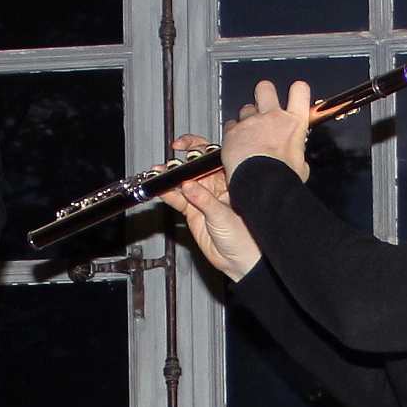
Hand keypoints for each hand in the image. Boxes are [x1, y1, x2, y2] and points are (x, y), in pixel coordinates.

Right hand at [157, 135, 261, 281]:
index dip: (196, 147)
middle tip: (170, 164)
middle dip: (180, 163)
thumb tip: (189, 186)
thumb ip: (205, 201)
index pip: (210, 156)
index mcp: (230, 179)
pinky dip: (168, 194)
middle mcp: (216, 186)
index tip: (183, 145)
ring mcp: (203, 198)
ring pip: (183, 182)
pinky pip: (178, 199)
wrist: (240, 260)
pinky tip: (162, 190)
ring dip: (170, 177)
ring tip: (159, 174)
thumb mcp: (224, 216)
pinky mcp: (193, 212)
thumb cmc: (246, 237)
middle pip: (194, 167)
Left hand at [219, 80, 311, 182]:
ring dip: (247, 118)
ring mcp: (251, 122)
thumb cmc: (283, 177)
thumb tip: (294, 158)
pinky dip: (232, 132)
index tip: (296, 93)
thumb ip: (296, 154)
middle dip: (264, 92)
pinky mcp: (233, 131)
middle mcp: (273, 117)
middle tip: (264, 102)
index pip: (300, 91)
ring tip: (249, 134)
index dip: (298, 90)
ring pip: (246, 108)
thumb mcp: (300, 166)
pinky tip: (235, 144)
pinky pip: (230, 124)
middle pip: (265, 88)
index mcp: (294, 123)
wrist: (261, 183)